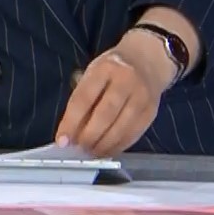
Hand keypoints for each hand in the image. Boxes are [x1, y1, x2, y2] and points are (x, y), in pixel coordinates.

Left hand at [54, 36, 174, 156]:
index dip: (71, 122)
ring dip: (104, 145)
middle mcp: (125, 81)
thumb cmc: (112, 70)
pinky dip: (119, 145)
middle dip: (89, 136)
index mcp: (104, 69)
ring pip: (121, 127)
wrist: (147, 61)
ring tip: (91, 153)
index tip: (62, 140)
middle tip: (78, 149)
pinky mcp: (151, 111)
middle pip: (105, 114)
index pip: (84, 98)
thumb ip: (82, 99)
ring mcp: (141, 96)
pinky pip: (134, 134)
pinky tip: (108, 151)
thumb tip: (72, 132)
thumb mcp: (93, 74)